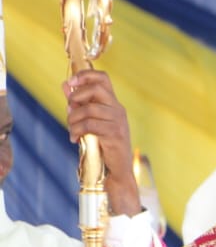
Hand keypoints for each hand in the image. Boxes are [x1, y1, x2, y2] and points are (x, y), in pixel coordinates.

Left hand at [63, 70, 140, 215]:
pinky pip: (89, 125)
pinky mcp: (114, 134)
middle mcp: (118, 110)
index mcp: (113, 104)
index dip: (85, 75)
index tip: (70, 83)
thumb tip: (65, 85)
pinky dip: (76, 130)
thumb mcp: (91, 122)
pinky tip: (73, 138)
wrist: (117, 171)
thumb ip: (80, 104)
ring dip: (73, 118)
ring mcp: (118, 122)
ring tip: (71, 129)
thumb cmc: (104, 147)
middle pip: (96, 88)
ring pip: (88, 109)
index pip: (103, 78)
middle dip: (76, 96)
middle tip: (70, 110)